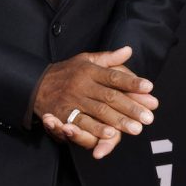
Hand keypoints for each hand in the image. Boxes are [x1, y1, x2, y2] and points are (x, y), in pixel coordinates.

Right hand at [35, 45, 158, 159]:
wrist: (36, 84)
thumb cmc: (67, 72)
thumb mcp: (85, 59)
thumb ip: (108, 58)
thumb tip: (128, 50)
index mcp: (89, 70)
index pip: (114, 76)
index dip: (132, 82)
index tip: (149, 87)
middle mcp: (82, 85)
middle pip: (110, 97)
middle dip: (131, 107)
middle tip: (149, 117)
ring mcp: (73, 101)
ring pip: (99, 112)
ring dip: (118, 121)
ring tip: (136, 128)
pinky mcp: (64, 115)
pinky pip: (82, 123)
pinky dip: (96, 129)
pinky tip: (110, 135)